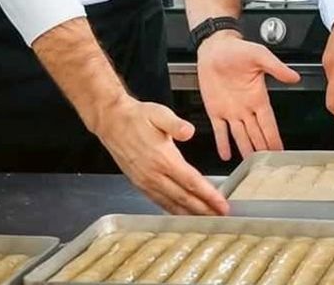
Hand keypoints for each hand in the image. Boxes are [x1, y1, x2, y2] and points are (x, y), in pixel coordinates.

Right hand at [91, 95, 227, 214]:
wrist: (111, 122)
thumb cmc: (136, 117)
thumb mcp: (158, 113)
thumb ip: (175, 124)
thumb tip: (188, 131)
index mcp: (163, 159)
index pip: (191, 181)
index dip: (208, 195)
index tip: (222, 204)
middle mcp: (154, 174)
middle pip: (184, 198)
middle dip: (204, 209)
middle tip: (221, 217)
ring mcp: (145, 181)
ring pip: (171, 203)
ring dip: (189, 213)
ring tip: (205, 219)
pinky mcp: (138, 183)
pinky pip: (158, 201)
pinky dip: (172, 210)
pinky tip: (180, 213)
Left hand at [198, 31, 300, 158]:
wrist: (215, 47)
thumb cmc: (237, 49)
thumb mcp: (259, 55)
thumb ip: (276, 68)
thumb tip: (294, 76)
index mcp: (258, 97)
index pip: (268, 123)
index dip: (274, 138)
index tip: (281, 151)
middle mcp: (246, 107)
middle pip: (256, 133)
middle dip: (263, 149)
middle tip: (268, 165)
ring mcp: (230, 110)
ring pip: (240, 135)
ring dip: (245, 149)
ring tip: (250, 164)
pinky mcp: (215, 109)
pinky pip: (220, 130)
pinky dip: (222, 142)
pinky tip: (225, 154)